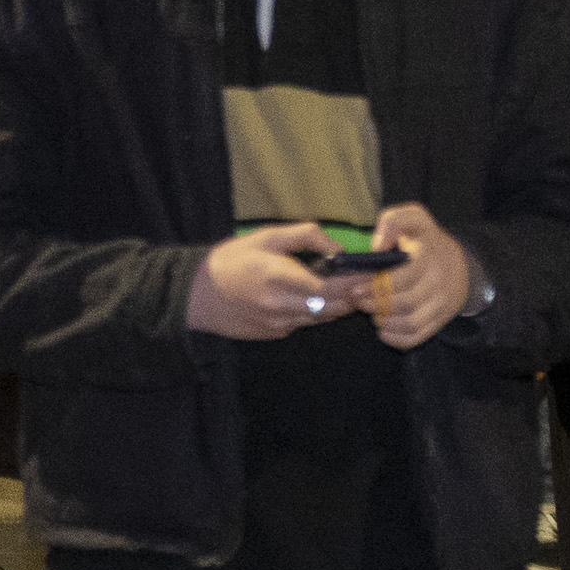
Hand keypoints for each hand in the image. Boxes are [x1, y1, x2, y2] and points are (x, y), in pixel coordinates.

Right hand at [186, 223, 381, 339]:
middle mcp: (281, 306)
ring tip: (351, 289)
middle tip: (368, 281)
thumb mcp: (267, 236)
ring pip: (323, 318)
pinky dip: (320, 312)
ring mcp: (278, 324)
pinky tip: (321, 299)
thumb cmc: (234, 259)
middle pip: (332, 307)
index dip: (354, 283)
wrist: (198, 295)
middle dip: (353, 295)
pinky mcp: (275, 334)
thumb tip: (338, 248)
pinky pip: (306, 323)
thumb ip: (306, 236)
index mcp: (279, 277)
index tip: (370, 273)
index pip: (329, 288)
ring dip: (340, 305)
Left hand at [362, 204, 471, 349]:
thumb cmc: (425, 240)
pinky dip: (398, 339)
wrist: (461, 263)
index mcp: (428, 255)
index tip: (356, 290)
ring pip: (412, 323)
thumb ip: (393, 221)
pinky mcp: (440, 319)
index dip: (376, 287)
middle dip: (376, 306)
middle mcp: (438, 281)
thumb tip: (377, 246)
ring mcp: (441, 303)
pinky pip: (419, 336)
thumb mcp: (413, 217)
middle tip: (359, 303)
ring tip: (372, 315)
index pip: (403, 278)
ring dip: (386, 323)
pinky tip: (383, 331)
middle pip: (406, 303)